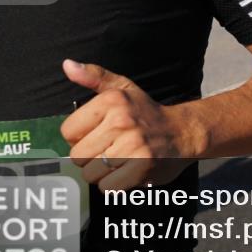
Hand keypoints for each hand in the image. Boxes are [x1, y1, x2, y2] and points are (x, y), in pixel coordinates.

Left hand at [60, 60, 194, 190]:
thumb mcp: (123, 88)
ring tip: (119, 160)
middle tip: (110, 149)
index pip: (68, 132)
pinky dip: (115, 184)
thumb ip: (94, 77)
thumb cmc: (148, 113)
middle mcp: (121, 121)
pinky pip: (107, 187)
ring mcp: (133, 145)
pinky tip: (127, 171)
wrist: (184, 132)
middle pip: (78, 155)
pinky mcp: (142, 167)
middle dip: (90, 157)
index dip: (79, 137)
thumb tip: (67, 65)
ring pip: (91, 173)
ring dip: (102, 172)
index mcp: (112, 101)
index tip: (97, 134)